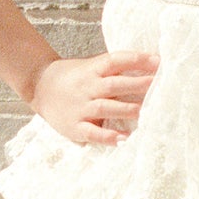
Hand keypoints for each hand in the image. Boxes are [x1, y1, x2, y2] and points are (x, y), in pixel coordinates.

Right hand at [32, 49, 158, 145]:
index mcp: (93, 69)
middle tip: (159, 84)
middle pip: (114, 84)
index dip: (137, 59)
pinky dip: (107, 137)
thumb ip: (116, 68)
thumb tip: (153, 64)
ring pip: (105, 107)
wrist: (39, 86)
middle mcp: (87, 87)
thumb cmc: (74, 77)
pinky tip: (124, 139)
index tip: (158, 61)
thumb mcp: (92, 67)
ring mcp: (80, 107)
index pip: (115, 60)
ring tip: (146, 112)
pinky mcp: (74, 126)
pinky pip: (92, 133)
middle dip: (137, 84)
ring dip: (126, 109)